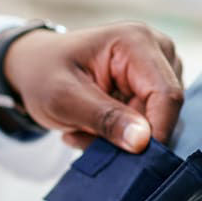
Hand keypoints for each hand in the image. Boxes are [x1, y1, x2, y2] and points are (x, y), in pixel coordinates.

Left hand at [1, 22, 183, 151]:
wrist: (34, 67)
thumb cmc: (44, 74)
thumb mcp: (63, 99)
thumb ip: (104, 118)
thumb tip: (142, 141)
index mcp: (136, 41)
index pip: (166, 94)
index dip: (156, 132)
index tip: (131, 159)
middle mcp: (157, 50)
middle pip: (164, 110)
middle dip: (129, 136)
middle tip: (85, 137)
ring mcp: (157, 69)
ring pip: (156, 122)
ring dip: (119, 137)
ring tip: (82, 129)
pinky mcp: (152, 88)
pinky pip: (147, 125)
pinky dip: (118, 135)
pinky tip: (90, 127)